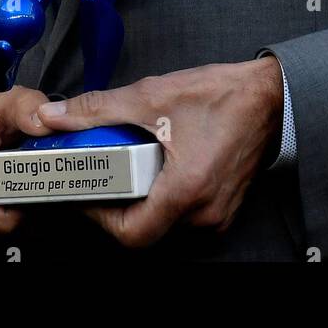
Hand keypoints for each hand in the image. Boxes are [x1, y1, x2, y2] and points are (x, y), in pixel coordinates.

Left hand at [35, 57, 283, 247]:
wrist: (270, 94)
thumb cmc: (221, 95)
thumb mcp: (152, 95)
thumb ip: (99, 109)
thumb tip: (57, 117)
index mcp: (186, 190)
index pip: (132, 233)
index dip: (100, 217)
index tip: (86, 191)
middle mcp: (203, 211)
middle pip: (145, 227)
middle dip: (118, 200)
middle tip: (103, 171)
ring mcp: (216, 212)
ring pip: (164, 219)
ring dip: (142, 195)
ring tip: (129, 160)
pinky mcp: (222, 205)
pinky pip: (183, 211)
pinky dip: (163, 192)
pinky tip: (157, 161)